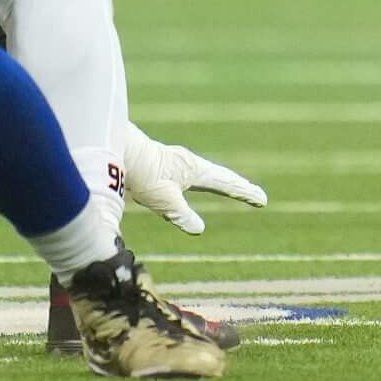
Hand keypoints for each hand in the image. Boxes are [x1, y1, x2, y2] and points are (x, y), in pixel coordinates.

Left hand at [120, 123, 268, 233]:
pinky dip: (204, 181)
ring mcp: (178, 162)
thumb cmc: (144, 175)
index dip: (244, 193)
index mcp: (195, 170)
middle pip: (221, 177)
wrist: (118, 151)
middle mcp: (190, 163)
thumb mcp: (166, 202)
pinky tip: (194, 182)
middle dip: (238, 187)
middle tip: (255, 195)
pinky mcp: (165, 164)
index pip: (226, 184)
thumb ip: (183, 216)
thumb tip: (198, 229)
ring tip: (233, 188)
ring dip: (223, 182)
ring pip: (207, 174)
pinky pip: (193, 175)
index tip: (261, 199)